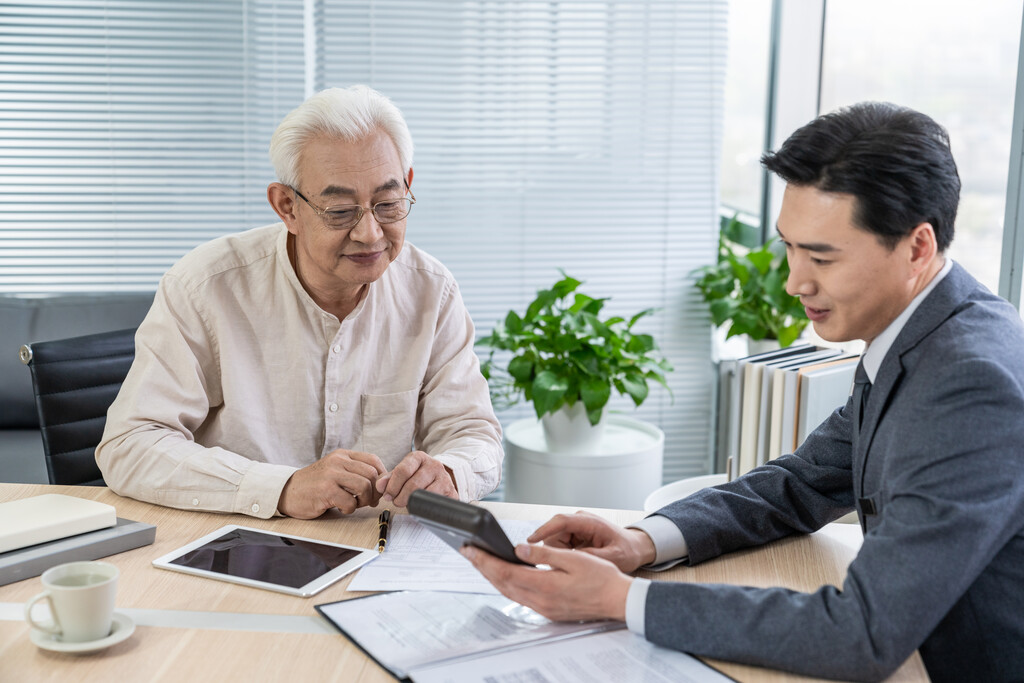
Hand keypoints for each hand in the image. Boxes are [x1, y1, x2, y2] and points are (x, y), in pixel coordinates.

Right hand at [277, 449, 385, 517]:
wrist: (287, 492)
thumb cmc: (315, 485)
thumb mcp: (335, 471)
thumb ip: (354, 473)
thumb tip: (381, 485)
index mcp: (342, 455)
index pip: (373, 460)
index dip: (382, 475)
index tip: (379, 488)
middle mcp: (337, 461)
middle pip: (372, 474)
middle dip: (375, 491)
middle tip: (369, 501)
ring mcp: (331, 475)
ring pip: (364, 486)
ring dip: (364, 501)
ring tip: (354, 504)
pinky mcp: (325, 490)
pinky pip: (350, 502)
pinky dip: (350, 509)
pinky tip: (341, 508)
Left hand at [375, 450, 456, 506]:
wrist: (439, 479)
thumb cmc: (416, 477)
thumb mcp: (401, 474)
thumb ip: (388, 479)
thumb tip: (379, 485)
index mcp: (419, 457)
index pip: (403, 470)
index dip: (392, 486)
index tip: (387, 495)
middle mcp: (434, 465)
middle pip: (413, 484)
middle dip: (401, 497)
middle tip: (397, 502)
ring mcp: (444, 478)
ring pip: (425, 494)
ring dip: (413, 503)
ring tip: (408, 504)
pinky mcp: (452, 492)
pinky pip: (436, 503)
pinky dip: (425, 507)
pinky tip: (420, 507)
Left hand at [461, 543, 632, 621]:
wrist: (617, 600)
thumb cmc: (601, 577)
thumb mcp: (573, 558)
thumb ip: (543, 554)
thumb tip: (517, 549)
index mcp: (545, 586)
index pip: (505, 572)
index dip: (485, 560)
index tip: (470, 549)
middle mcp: (540, 600)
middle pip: (502, 583)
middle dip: (483, 567)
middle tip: (468, 552)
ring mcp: (544, 608)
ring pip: (509, 591)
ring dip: (492, 577)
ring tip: (481, 562)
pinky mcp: (548, 610)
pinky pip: (520, 597)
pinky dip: (507, 584)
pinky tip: (504, 576)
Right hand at [528, 511, 656, 572]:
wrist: (634, 548)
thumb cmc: (627, 550)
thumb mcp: (613, 557)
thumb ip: (591, 556)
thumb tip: (569, 559)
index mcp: (589, 522)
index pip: (561, 521)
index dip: (544, 530)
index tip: (530, 541)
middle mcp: (580, 521)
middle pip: (553, 533)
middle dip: (554, 550)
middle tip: (566, 565)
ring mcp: (576, 528)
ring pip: (553, 540)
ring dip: (559, 554)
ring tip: (575, 564)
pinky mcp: (574, 535)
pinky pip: (559, 545)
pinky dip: (562, 555)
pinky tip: (574, 563)